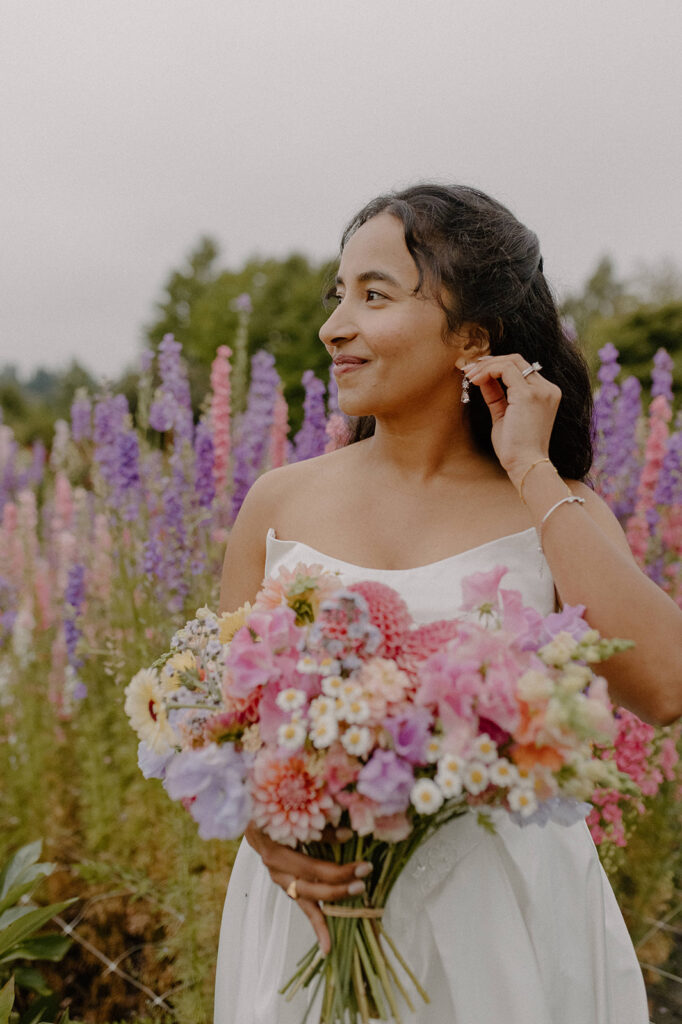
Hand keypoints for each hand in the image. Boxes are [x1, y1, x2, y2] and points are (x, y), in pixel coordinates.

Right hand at [245, 823, 371, 954]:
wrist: (249, 815)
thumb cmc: (275, 810)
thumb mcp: (296, 816)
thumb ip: (321, 828)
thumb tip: (349, 835)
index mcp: (278, 853)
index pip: (315, 870)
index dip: (341, 871)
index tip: (364, 867)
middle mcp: (277, 870)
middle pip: (312, 888)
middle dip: (340, 888)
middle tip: (363, 883)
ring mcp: (280, 879)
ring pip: (307, 901)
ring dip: (332, 904)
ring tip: (355, 911)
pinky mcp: (285, 883)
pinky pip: (302, 905)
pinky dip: (316, 924)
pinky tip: (327, 947)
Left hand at [462, 354, 560, 485]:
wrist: (526, 465)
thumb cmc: (515, 448)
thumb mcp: (504, 415)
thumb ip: (497, 395)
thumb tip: (483, 378)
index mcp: (546, 394)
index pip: (521, 369)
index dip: (496, 366)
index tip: (476, 373)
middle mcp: (547, 389)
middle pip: (517, 360)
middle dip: (489, 362)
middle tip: (468, 370)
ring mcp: (539, 390)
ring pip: (510, 361)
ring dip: (485, 366)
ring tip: (468, 376)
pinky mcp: (527, 394)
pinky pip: (505, 370)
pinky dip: (487, 371)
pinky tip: (475, 381)